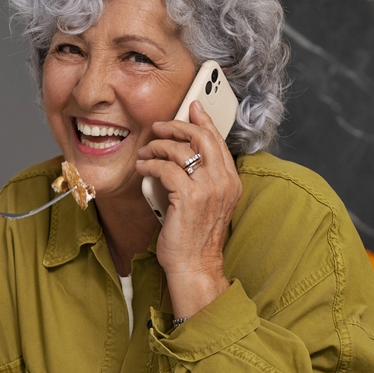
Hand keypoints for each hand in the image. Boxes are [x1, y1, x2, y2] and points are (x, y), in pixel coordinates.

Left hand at [135, 101, 240, 317]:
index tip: (191, 107)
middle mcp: (223, 181)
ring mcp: (208, 188)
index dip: (203, 120)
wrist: (194, 265)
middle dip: (177, 127)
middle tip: (159, 127)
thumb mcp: (206, 202)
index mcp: (231, 181)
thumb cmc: (195, 237)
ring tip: (145, 152)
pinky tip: (142, 167)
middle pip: (201, 137)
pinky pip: (166, 168)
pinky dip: (150, 164)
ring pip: (181, 150)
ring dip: (158, 146)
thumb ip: (202, 178)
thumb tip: (181, 154)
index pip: (218, 140)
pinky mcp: (188, 196)